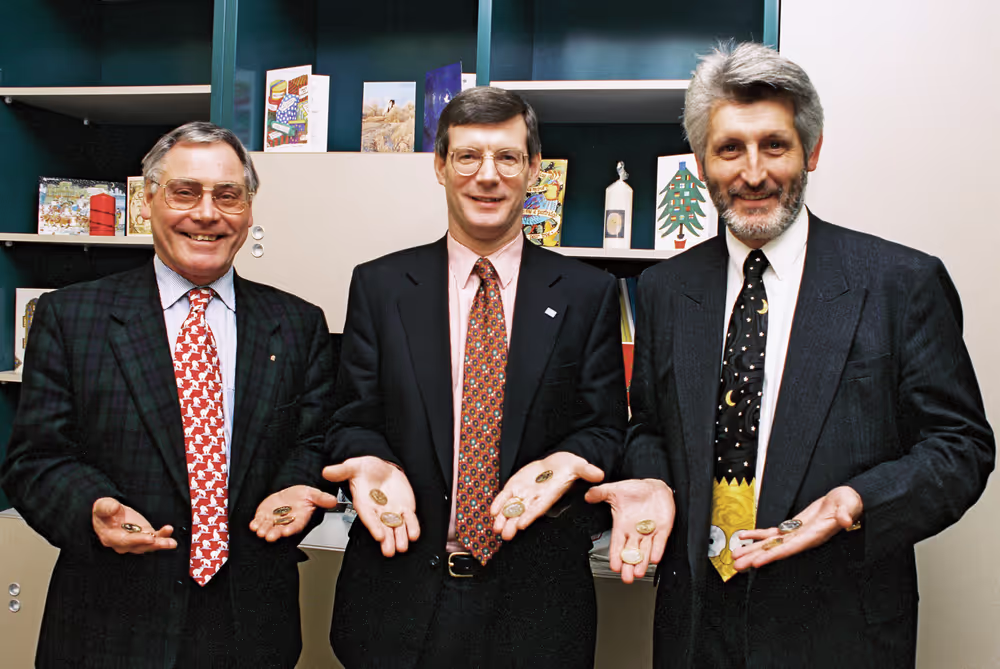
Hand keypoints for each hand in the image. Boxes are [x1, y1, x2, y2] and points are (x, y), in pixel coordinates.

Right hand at [92, 497, 176, 553]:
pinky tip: (169, 530)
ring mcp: (135, 540)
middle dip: (152, 545)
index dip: (137, 541)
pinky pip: (155, 538)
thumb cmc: (104, 512)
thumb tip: (113, 508)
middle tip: (164, 542)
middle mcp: (123, 543)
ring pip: (148, 545)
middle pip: (138, 546)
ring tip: (172, 543)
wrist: (111, 513)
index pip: (124, 541)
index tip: (149, 538)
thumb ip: (105, 507)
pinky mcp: (144, 536)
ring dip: (161, 544)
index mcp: (110, 537)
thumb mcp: (101, 506)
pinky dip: (163, 535)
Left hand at [250, 485, 338, 541]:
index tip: (286, 531)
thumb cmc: (302, 496)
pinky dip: (255, 524)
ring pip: (268, 528)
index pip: (296, 526)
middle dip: (275, 534)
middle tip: (270, 536)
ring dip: (263, 530)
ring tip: (260, 531)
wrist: (290, 493)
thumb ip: (321, 499)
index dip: (291, 529)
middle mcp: (286, 522)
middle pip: (280, 530)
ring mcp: (274, 520)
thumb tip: (333, 501)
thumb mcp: (313, 494)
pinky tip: (253, 525)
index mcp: (299, 519)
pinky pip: (259, 522)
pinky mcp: (265, 516)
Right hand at [322, 456, 419, 556]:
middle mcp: (378, 511)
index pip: (368, 517)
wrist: (382, 469)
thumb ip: (342, 470)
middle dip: (386, 540)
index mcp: (364, 503)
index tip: (378, 536)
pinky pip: (410, 519)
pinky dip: (412, 527)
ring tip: (402, 547)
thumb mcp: (353, 467)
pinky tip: (414, 534)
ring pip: (396, 527)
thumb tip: (327, 471)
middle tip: (389, 551)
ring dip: (400, 537)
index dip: (373, 526)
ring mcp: (392, 511)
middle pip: (382, 527)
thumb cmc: (366, 470)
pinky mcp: (405, 508)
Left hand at [490, 451, 603, 541]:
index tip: (522, 524)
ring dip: (503, 518)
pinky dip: (499, 503)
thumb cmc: (568, 466)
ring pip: (512, 507)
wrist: (557, 463)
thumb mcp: (578, 466)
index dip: (530, 515)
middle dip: (513, 524)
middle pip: (523, 512)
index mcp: (549, 495)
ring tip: (496, 528)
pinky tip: (492, 511)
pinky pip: (505, 496)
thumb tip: (599, 474)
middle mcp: (535, 497)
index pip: (539, 507)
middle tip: (505, 534)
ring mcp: (524, 492)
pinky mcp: (516, 485)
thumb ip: (587, 471)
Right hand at [585, 479, 674, 583]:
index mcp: (622, 525)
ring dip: (642, 562)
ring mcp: (649, 531)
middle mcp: (635, 532)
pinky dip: (658, 550)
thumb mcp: (614, 490)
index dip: (615, 556)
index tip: (614, 567)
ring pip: (645, 550)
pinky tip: (654, 558)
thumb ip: (600, 493)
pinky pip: (660, 541)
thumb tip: (587, 495)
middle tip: (626, 578)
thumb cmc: (634, 490)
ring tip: (638, 573)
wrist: (653, 487)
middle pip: (631, 552)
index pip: (617, 544)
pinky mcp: (663, 529)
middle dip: (628, 565)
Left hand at [731, 485, 862, 570]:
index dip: (773, 556)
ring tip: (735, 556)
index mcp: (814, 536)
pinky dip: (757, 534)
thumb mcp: (848, 506)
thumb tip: (845, 521)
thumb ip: (845, 514)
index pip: (790, 548)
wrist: (847, 500)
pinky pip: (772, 533)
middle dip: (756, 558)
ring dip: (752, 550)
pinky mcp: (793, 527)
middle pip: (775, 550)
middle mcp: (802, 538)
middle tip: (737, 565)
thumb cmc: (849, 503)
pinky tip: (744, 536)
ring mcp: (796, 534)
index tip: (757, 563)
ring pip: (771, 544)